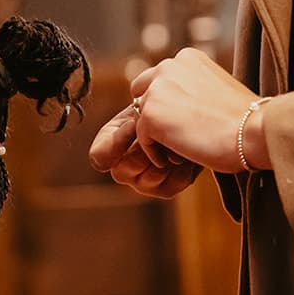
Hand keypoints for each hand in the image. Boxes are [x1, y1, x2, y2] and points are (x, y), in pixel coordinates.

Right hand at [89, 106, 205, 198]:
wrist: (193, 122)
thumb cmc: (165, 109)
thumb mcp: (149, 105)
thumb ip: (137, 114)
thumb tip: (135, 126)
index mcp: (109, 147)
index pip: (100, 156)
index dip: (116, 141)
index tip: (134, 124)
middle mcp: (122, 168)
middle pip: (123, 171)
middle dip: (144, 150)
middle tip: (160, 134)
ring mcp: (142, 182)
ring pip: (149, 178)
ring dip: (165, 156)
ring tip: (176, 140)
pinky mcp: (166, 189)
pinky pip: (172, 183)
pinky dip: (183, 166)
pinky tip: (187, 151)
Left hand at [90, 48, 261, 181]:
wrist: (256, 131)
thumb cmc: (244, 118)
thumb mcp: (215, 89)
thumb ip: (191, 88)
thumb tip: (171, 104)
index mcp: (186, 58)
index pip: (159, 81)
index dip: (168, 104)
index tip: (187, 123)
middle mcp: (167, 66)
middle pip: (142, 95)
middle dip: (154, 116)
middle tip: (178, 137)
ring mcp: (156, 90)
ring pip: (142, 119)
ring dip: (157, 137)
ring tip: (182, 150)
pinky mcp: (149, 114)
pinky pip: (142, 139)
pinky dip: (155, 152)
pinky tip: (176, 159)